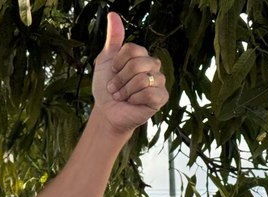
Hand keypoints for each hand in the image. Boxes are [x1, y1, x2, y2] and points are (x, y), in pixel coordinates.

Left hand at [92, 12, 167, 134]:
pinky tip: (132, 102)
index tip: (112, 72)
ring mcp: (159, 81)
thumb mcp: (105, 61)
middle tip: (114, 88)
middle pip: (137, 63)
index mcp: (141, 55)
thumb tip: (113, 14)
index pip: (132, 49)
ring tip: (121, 96)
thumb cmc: (107, 87)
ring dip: (125, 90)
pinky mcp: (161, 97)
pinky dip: (134, 99)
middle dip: (119, 79)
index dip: (117, 63)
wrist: (107, 112)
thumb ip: (113, 39)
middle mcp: (153, 66)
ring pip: (142, 79)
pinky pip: (149, 93)